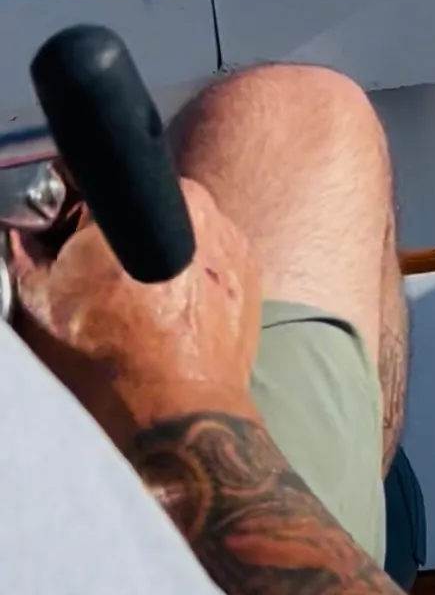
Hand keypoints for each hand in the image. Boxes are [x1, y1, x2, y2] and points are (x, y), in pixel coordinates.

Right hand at [12, 179, 261, 448]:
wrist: (178, 415)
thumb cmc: (110, 362)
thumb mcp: (41, 300)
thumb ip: (26, 249)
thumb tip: (24, 230)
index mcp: (138, 198)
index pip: (89, 179)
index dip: (62, 207)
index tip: (56, 235)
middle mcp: (195, 204)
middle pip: (134, 201)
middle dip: (109, 232)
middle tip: (92, 281)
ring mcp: (230, 235)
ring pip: (174, 228)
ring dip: (150, 253)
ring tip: (132, 305)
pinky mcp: (250, 268)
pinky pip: (207, 255)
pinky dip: (186, 275)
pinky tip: (165, 314)